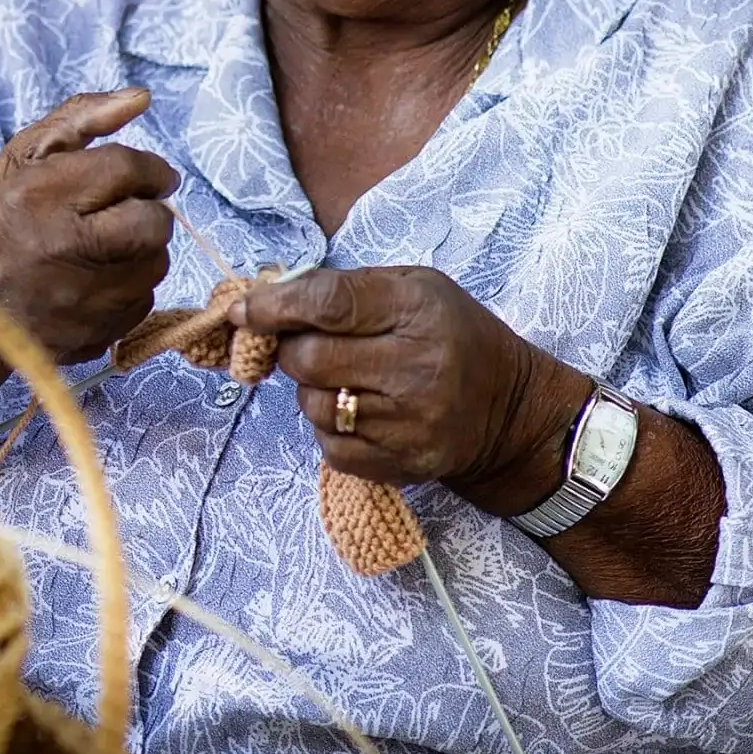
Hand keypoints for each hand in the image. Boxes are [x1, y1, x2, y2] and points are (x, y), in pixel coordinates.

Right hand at [0, 88, 178, 364]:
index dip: (149, 168)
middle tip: (126, 209)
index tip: (146, 175)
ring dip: (140, 249)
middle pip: (154, 222)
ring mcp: (81, 300)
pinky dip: (129, 286)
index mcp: (43, 195)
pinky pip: (142, 302)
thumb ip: (83, 117)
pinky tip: (97, 278)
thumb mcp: (24, 155)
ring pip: (155, 264)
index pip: (128, 170)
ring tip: (105, 245)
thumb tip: (142, 98)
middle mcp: (64, 248)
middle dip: (148, 211)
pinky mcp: (93, 336)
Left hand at [235, 265, 589, 510]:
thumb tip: (265, 298)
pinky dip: (328, 426)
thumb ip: (343, 288)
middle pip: (309, 358)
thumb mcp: (414, 288)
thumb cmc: (452, 336)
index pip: (329, 304)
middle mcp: (417, 369)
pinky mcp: (400, 465)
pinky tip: (356, 410)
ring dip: (311, 388)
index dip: (275, 306)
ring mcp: (409, 424)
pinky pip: (329, 445)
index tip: (243, 309)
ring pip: (312, 404)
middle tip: (306, 343)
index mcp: (419, 310)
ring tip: (345, 377)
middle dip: (291, 348)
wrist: (508, 411)